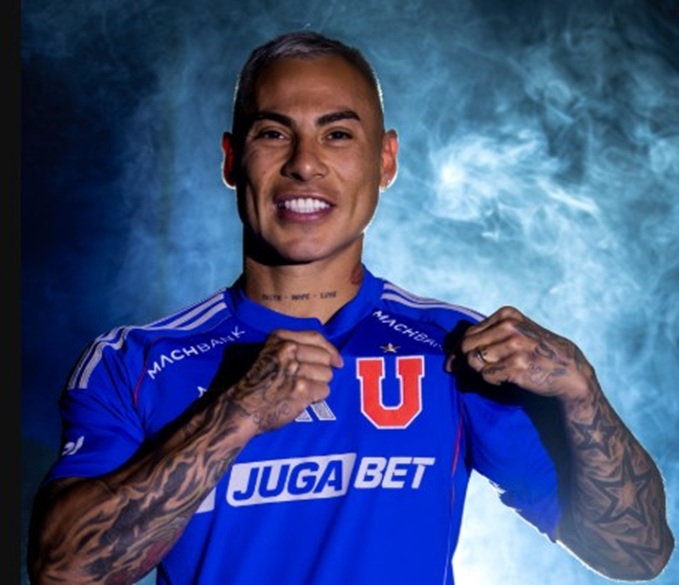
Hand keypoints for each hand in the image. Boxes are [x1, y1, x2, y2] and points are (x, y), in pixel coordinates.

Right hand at [227, 330, 342, 432]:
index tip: (336, 361)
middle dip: (321, 371)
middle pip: (324, 358)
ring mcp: (295, 369)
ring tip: (300, 391)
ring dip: (318, 385)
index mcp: (281, 338)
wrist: (240, 408)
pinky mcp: (301, 388)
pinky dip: (316, 398)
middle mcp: (288, 350)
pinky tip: (301, 399)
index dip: (330, 350)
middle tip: (307, 381)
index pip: (316, 338)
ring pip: (326, 375)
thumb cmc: (256, 383)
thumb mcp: (270, 353)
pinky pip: (324, 391)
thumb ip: (294, 348)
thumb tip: (330, 355)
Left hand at [446, 306, 593, 400]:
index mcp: (507, 315)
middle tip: (469, 372)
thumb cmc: (535, 352)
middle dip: (464, 362)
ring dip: (482, 372)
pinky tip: (507, 378)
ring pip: (474, 361)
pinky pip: (487, 376)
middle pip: (466, 346)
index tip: (453, 363)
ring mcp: (514, 346)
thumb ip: (485, 338)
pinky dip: (493, 381)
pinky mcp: (518, 365)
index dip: (457, 350)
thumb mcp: (515, 333)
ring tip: (499, 372)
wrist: (569, 370)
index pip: (468, 333)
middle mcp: (510, 327)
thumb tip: (450, 359)